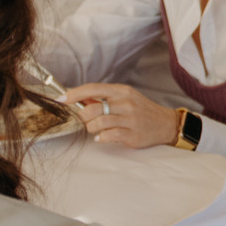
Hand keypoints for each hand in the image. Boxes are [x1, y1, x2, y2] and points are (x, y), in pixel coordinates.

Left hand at [63, 82, 180, 148]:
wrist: (165, 123)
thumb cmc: (140, 110)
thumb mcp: (124, 97)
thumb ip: (103, 98)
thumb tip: (78, 98)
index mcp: (121, 91)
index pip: (92, 89)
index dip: (74, 94)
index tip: (60, 99)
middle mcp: (125, 103)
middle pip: (92, 108)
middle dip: (82, 116)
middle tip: (85, 120)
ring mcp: (129, 119)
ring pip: (98, 123)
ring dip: (91, 128)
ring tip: (95, 129)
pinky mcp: (132, 134)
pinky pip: (108, 136)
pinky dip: (100, 137)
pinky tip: (102, 137)